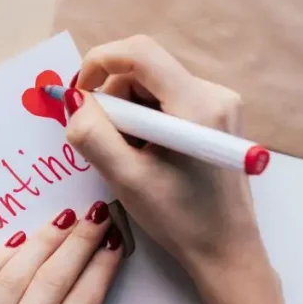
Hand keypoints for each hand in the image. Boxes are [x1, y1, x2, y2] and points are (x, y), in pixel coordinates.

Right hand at [63, 35, 302, 303]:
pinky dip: (146, 121)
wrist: (226, 251)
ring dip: (130, 114)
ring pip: (153, 87)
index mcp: (196, 104)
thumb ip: (92, 133)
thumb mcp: (125, 178)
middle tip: (107, 142)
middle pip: (144, 70)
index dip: (99, 62)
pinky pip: (167, 101)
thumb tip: (76, 102)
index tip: (79, 94)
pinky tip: (149, 155)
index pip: (139, 52)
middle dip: (115, 99)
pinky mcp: (218, 117)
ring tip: (131, 155)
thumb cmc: (180, 219)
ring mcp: (220, 103)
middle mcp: (214, 93)